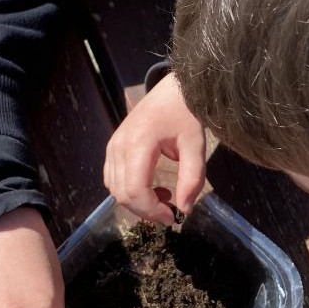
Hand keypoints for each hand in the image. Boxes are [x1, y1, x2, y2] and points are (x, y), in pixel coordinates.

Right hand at [104, 72, 205, 224]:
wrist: (172, 89)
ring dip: (137, 202)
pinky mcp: (112, 147)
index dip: (152, 211)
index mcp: (139, 143)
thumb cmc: (185, 114)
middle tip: (170, 212)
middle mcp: (119, 146)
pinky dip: (128, 191)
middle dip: (145, 211)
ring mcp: (112, 146)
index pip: (135, 190)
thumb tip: (185, 209)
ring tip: (163, 197)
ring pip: (114, 189)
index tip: (173, 218)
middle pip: (122, 194)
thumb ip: (192, 178)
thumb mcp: (196, 145)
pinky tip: (151, 186)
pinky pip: (112, 179)